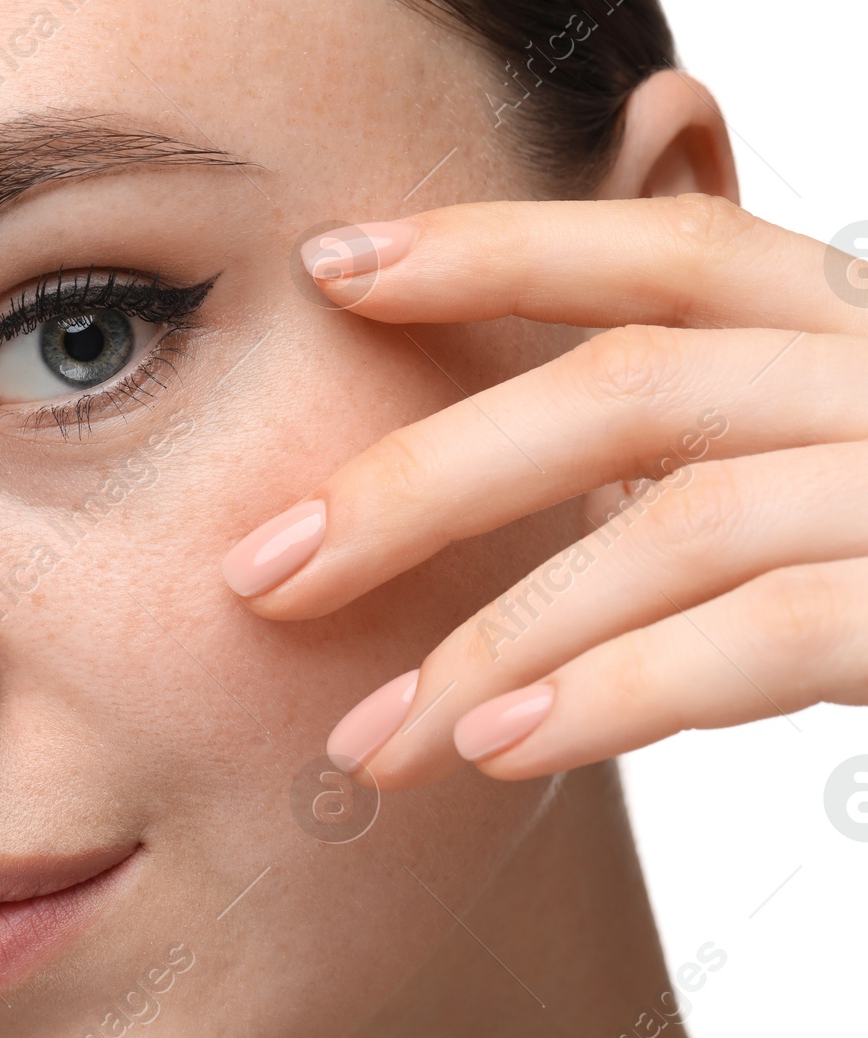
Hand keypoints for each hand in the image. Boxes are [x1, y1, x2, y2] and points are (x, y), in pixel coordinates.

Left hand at [222, 196, 867, 787]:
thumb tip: (554, 540)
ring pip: (683, 516)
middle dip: (426, 476)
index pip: (673, 257)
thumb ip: (724, 481)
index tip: (336, 266)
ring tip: (375, 740)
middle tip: (269, 571)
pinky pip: (767, 633)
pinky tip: (501, 748)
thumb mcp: (841, 514)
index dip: (498, 248)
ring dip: (496, 636)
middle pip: (635, 384)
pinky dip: (616, 693)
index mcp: (865, 352)